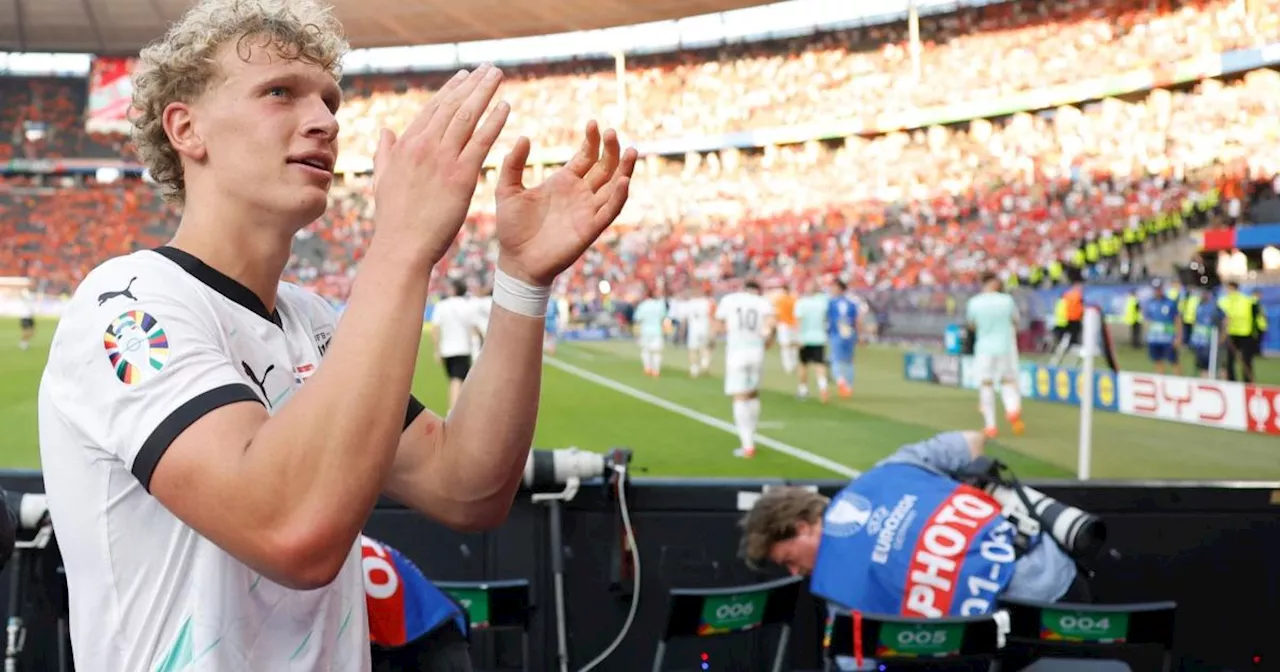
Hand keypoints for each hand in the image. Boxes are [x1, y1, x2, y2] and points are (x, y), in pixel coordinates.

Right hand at [371, 65, 509, 266]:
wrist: (401, 247)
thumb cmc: (393, 220)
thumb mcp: (382, 181)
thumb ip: (385, 153)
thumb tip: (386, 131)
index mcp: (405, 146)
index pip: (432, 109)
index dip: (451, 90)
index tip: (465, 75)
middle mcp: (423, 147)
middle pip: (452, 106)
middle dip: (472, 84)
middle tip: (489, 68)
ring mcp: (442, 159)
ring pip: (467, 116)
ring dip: (485, 92)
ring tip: (498, 76)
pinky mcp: (461, 176)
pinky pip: (481, 142)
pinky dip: (494, 121)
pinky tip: (505, 106)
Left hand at [494, 121, 636, 285]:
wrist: (516, 260)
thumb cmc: (512, 228)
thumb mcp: (507, 190)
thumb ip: (513, 164)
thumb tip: (523, 137)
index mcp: (564, 181)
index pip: (587, 156)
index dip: (592, 140)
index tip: (592, 123)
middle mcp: (580, 194)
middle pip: (605, 167)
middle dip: (611, 149)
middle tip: (612, 132)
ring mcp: (588, 211)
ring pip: (614, 186)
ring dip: (624, 169)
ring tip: (631, 150)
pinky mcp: (590, 229)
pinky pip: (609, 211)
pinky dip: (618, 196)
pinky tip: (623, 181)